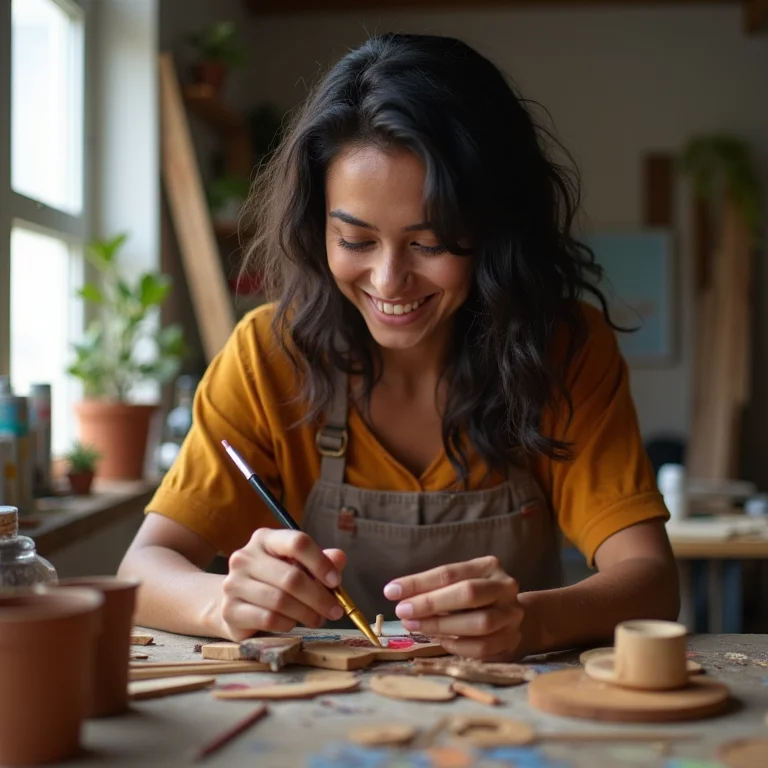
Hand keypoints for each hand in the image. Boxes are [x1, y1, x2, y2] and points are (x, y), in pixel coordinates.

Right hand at [218, 528, 346, 640]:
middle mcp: (245, 557)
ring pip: (281, 601)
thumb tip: (340, 558)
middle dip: (319, 597)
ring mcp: (233, 583)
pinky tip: (293, 622)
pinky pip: (269, 619)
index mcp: (265, 539)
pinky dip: (288, 623)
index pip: (297, 542)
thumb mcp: (298, 566)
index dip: (321, 563)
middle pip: (291, 577)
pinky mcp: (230, 610)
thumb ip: (320, 561)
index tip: (336, 581)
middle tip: (335, 610)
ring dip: (306, 613)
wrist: (233, 601)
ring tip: (317, 618)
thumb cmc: (272, 581)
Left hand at [383, 555, 522, 659]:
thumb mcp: (457, 584)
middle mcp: (505, 587)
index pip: (450, 573)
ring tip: (415, 626)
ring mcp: (511, 615)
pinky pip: (482, 648)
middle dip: (431, 603)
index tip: (391, 591)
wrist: (513, 618)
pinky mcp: (512, 640)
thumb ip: (433, 588)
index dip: (418, 583)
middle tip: (403, 612)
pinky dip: (457, 646)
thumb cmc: (475, 598)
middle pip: (468, 593)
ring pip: (479, 623)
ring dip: (441, 626)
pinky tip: (440, 640)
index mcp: (488, 566)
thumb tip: (397, 595)